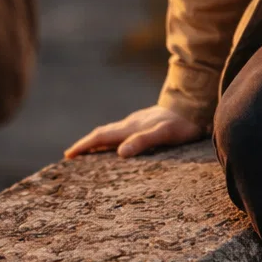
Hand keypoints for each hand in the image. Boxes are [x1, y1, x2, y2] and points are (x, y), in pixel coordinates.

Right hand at [64, 105, 205, 159]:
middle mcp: (130, 124)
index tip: (68, 155)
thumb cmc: (180, 124)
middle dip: (85, 144)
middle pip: (101, 134)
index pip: (100, 137)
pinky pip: (121, 133)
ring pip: (111, 132)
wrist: (193, 105)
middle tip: (71, 156)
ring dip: (97, 142)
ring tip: (88, 152)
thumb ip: (143, 142)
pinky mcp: (144, 123)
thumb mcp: (164, 134)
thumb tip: (120, 153)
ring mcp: (136, 122)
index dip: (84, 146)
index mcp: (129, 128)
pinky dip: (111, 140)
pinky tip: (116, 145)